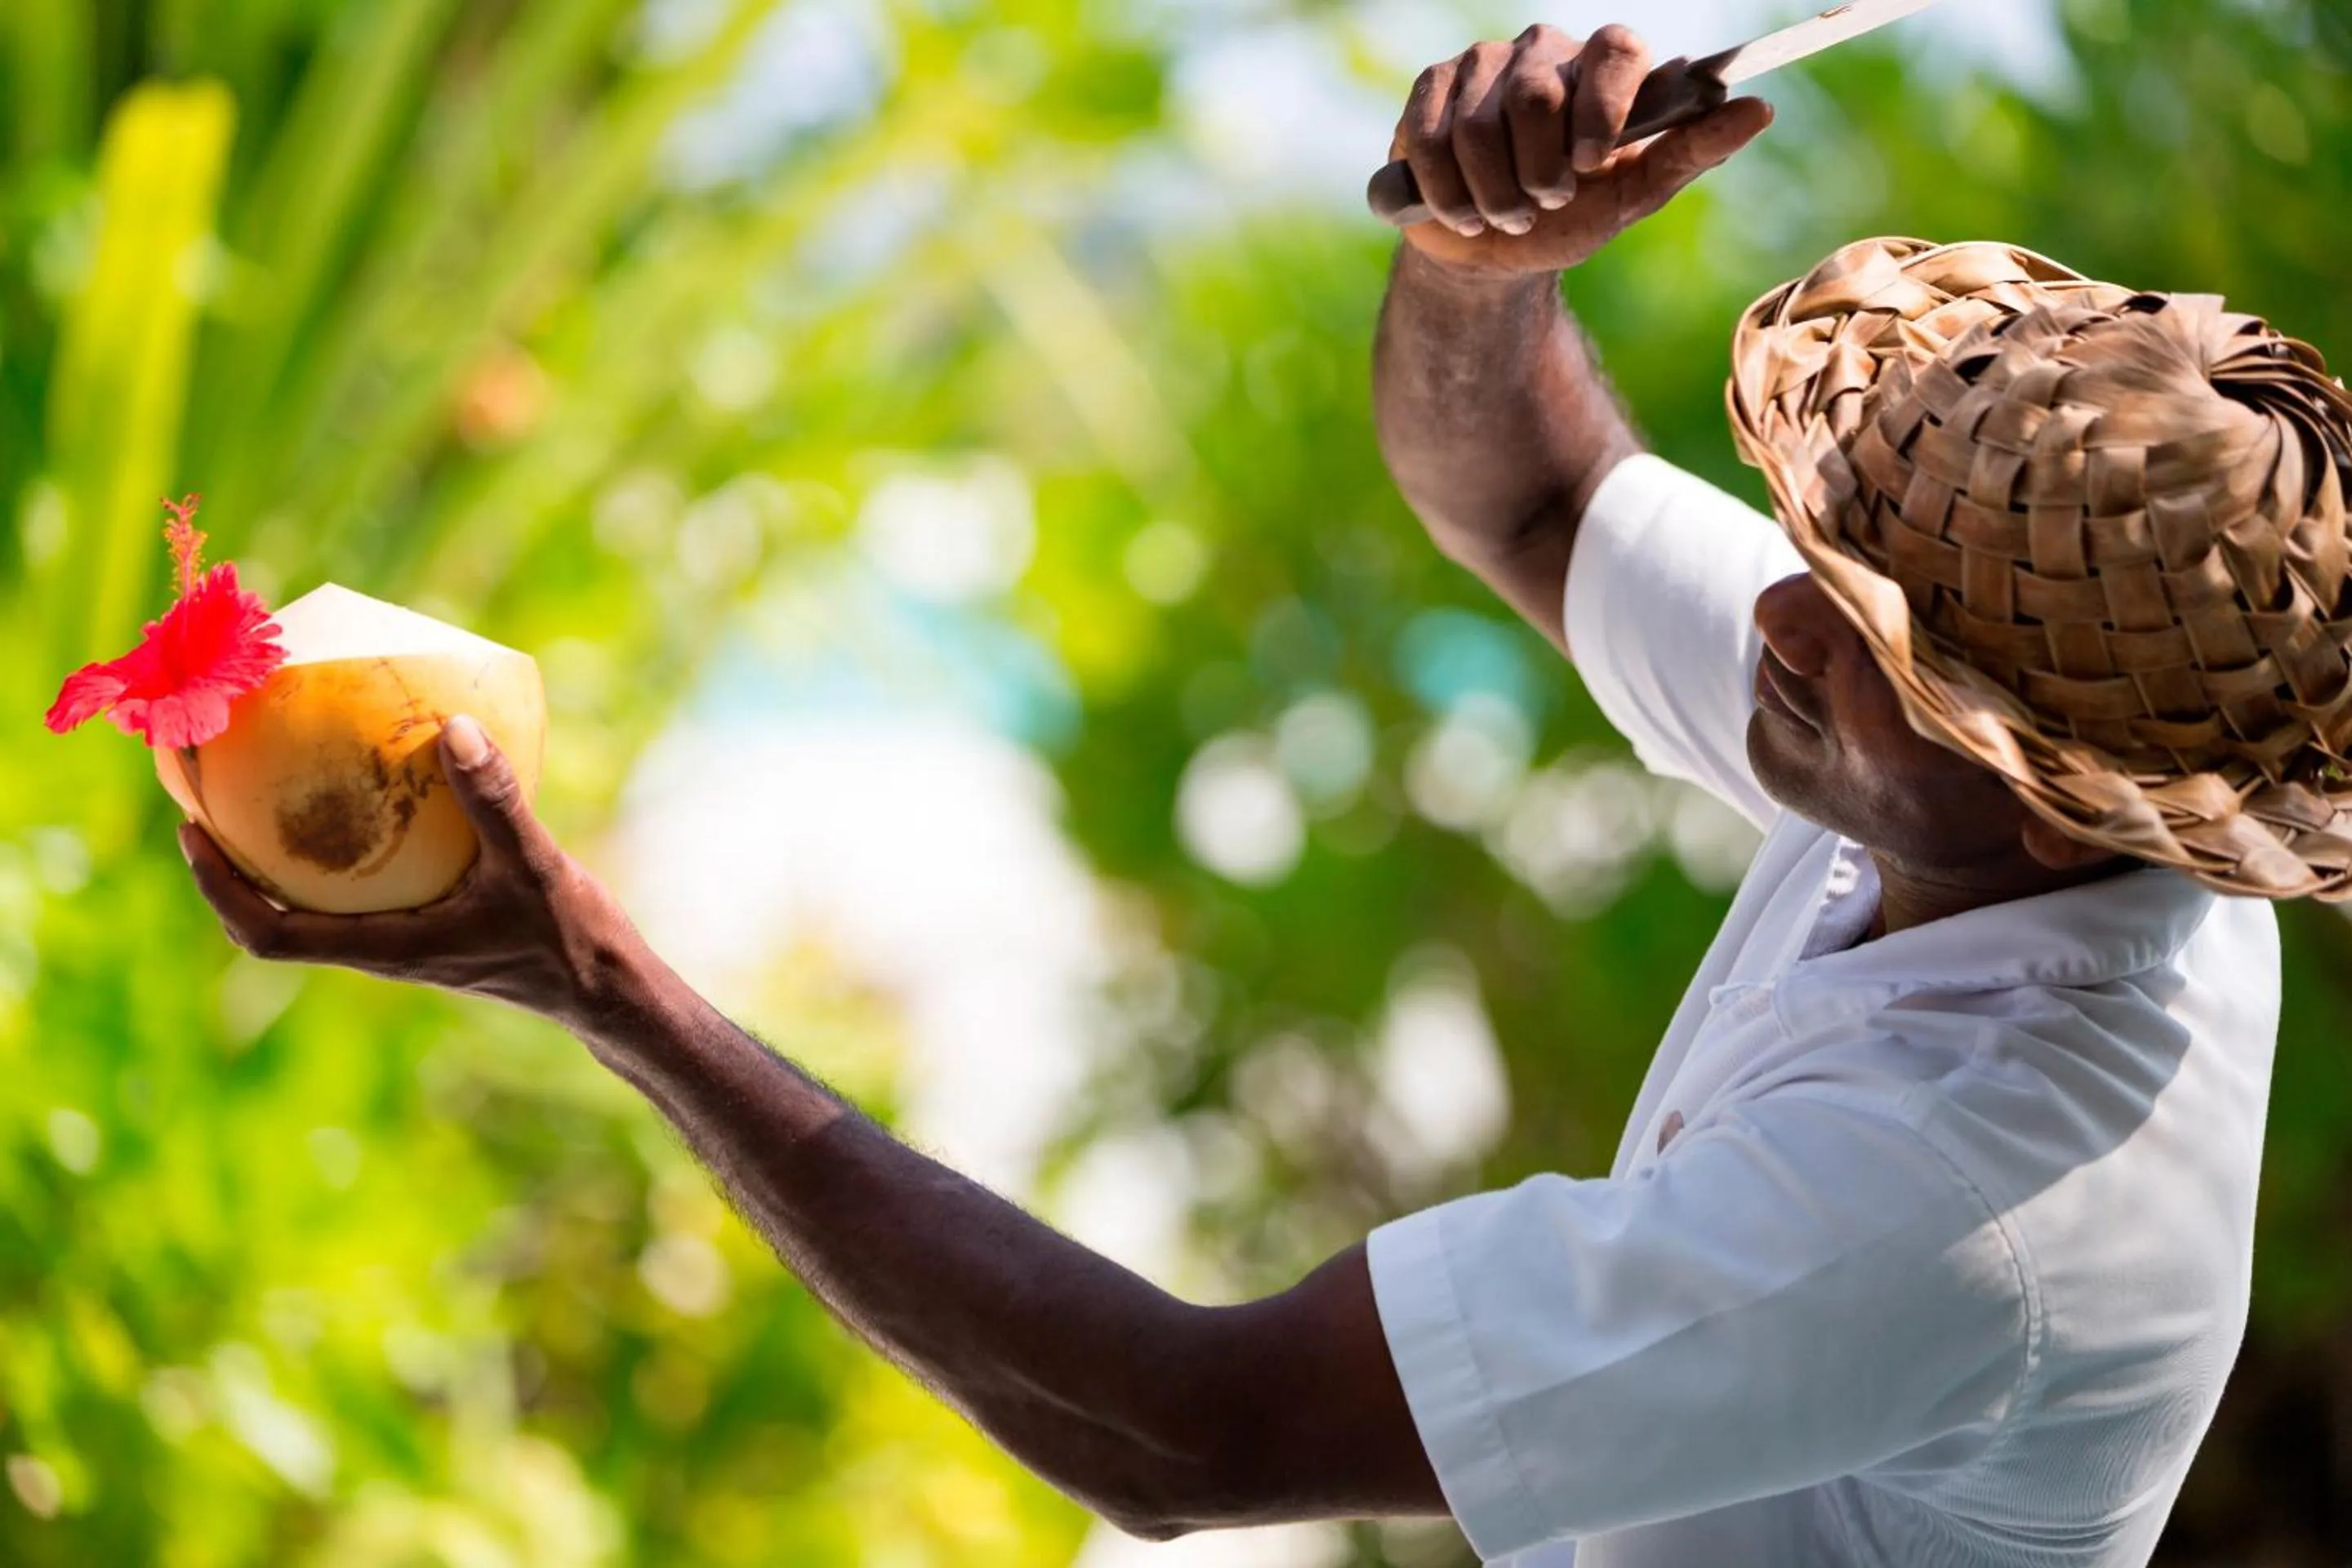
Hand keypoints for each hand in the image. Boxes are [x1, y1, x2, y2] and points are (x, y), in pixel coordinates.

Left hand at [180, 715, 643, 1024]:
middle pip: (272, 917)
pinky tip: (368, 800)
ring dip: (278, 862)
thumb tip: (456, 726)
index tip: (193, 833)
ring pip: (314, 906)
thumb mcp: (533, 864)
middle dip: (230, 867)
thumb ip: (494, 800)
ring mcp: (404, 940)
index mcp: (385, 947)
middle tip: (210, 799)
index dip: (218, 889)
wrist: (607, 991)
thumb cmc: (568, 940)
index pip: (269, 933)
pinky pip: (361, 892)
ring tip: (268, 792)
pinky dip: (341, 855)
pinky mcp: (430, 927)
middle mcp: (381, 948)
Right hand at [1392, 24, 1771, 275]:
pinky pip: (1428, 138)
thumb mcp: (1635, 195)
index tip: (1591, 165)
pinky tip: (1459, 211)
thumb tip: (1760, 110)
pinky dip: (1445, 191)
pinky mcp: (1428, 90)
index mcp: (1602, 66)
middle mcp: (1543, 50)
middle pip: (1536, 95)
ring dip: (1492, 193)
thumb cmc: (1569, 217)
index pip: (1616, 48)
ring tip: (1504, 216)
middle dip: (1537, 171)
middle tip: (1542, 206)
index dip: (1602, 107)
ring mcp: (1481, 65)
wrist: (1492, 250)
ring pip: (1478, 125)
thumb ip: (1692, 152)